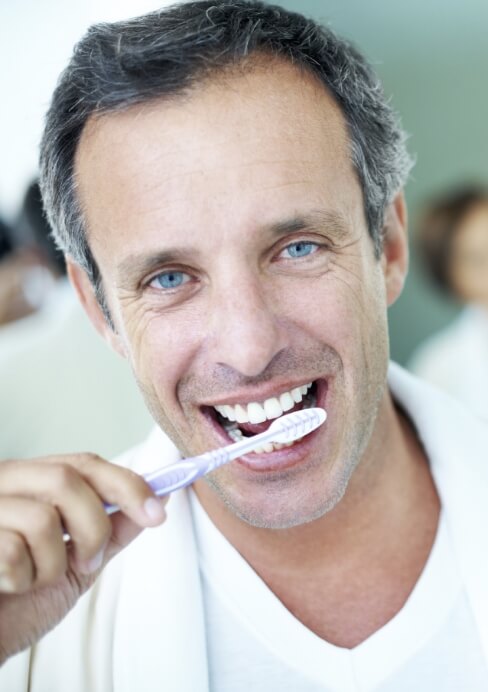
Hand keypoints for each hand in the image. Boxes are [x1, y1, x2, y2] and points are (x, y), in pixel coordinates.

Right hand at [0, 453, 167, 663]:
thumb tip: (159, 499)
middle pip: (67, 478)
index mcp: (32, 482)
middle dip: (93, 527)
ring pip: (43, 518)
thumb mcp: (77, 566)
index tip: (157, 512)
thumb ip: (112, 531)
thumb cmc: (19, 604)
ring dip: (53, 564)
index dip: (125, 484)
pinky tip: (9, 585)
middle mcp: (6, 483)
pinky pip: (14, 550)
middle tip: (86, 563)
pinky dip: (23, 579)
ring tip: (35, 580)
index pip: (84, 463)